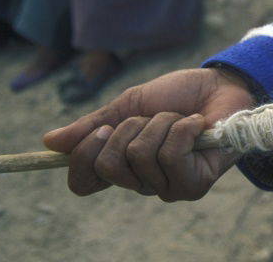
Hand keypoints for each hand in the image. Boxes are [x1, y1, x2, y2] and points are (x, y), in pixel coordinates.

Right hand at [43, 68, 255, 200]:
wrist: (222, 85)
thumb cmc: (179, 96)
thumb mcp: (129, 104)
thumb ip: (94, 125)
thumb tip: (50, 142)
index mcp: (121, 165)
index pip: (82, 182)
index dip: (83, 156)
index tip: (102, 129)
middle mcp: (141, 183)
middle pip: (108, 165)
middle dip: (130, 128)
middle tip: (154, 117)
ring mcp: (168, 188)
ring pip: (141, 156)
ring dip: (161, 124)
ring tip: (180, 119)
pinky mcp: (194, 184)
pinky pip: (171, 156)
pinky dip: (183, 129)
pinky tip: (197, 125)